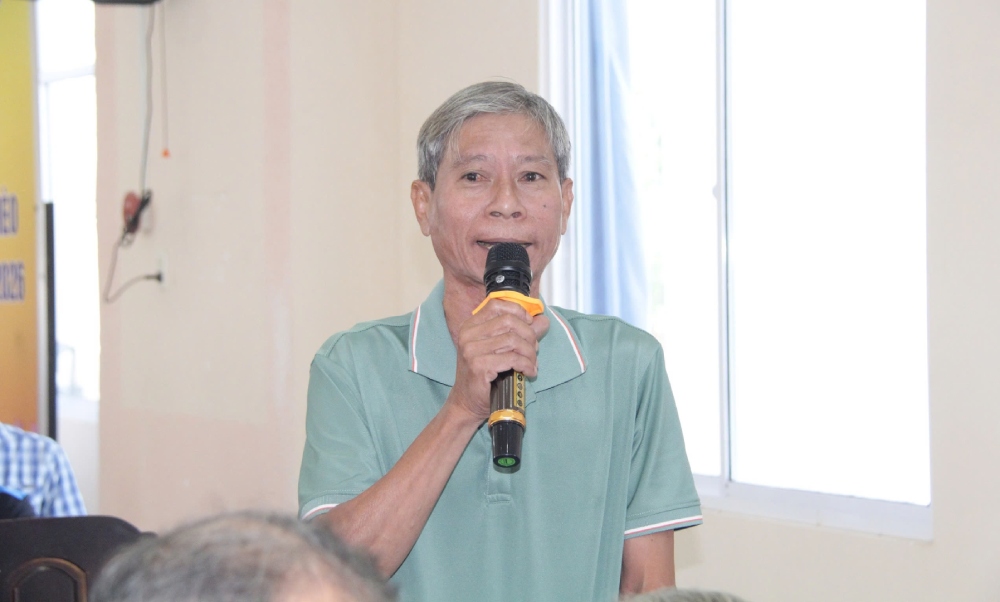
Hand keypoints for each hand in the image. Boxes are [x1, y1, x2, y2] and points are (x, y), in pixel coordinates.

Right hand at [448, 299, 549, 422]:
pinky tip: (529, 372)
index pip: (496, 305)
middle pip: (509, 321)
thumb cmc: (483, 376)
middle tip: (534, 349)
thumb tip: (543, 321)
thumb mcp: (500, 349)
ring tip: (532, 363)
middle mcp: (468, 335)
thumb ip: (521, 333)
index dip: (517, 311)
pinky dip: (527, 365)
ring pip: (513, 340)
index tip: (529, 323)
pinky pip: (513, 359)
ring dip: (530, 353)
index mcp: (470, 327)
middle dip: (529, 335)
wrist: (467, 403)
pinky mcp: (479, 366)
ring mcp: (472, 350)